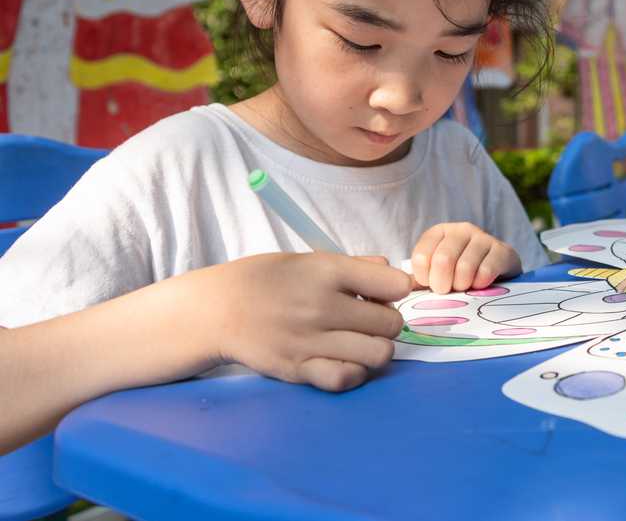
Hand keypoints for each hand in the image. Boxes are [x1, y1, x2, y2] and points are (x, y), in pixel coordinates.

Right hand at [196, 252, 410, 392]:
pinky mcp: (297, 369)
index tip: (380, 293)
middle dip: (386, 322)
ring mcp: (309, 340)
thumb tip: (393, 278)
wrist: (217, 309)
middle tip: (367, 320)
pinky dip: (354, 372)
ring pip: (378, 354)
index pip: (396, 285)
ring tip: (359, 341)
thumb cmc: (268, 280)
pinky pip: (347, 378)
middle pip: (392, 323)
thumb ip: (355, 266)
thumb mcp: (310, 259)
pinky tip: (344, 361)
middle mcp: (321, 305)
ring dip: (376, 349)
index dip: (394, 291)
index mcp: (327, 271)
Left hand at [409, 222, 521, 293]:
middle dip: (443, 284)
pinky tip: (481, 284)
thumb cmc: (460, 271)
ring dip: (463, 285)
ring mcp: (483, 237)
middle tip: (448, 290)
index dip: (424, 278)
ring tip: (465, 286)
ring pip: (465, 267)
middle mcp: (461, 229)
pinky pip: (486, 272)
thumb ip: (420, 277)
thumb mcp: (437, 270)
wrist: (496, 268)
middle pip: (443, 260)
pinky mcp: (502, 250)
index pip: (421, 257)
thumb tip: (402, 286)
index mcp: (440, 231)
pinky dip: (480, 284)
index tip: (431, 283)